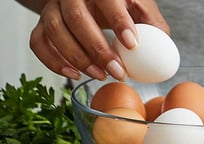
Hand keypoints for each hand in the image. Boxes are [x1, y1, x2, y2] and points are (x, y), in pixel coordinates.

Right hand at [30, 0, 169, 80]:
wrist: (90, 0)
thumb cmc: (119, 5)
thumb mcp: (139, 8)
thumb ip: (153, 24)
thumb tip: (164, 46)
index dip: (118, 21)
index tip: (132, 44)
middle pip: (76, 17)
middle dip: (98, 49)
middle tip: (118, 71)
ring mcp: (53, 8)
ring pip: (54, 30)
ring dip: (77, 58)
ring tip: (100, 75)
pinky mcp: (42, 25)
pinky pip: (38, 43)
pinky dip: (53, 62)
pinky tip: (74, 74)